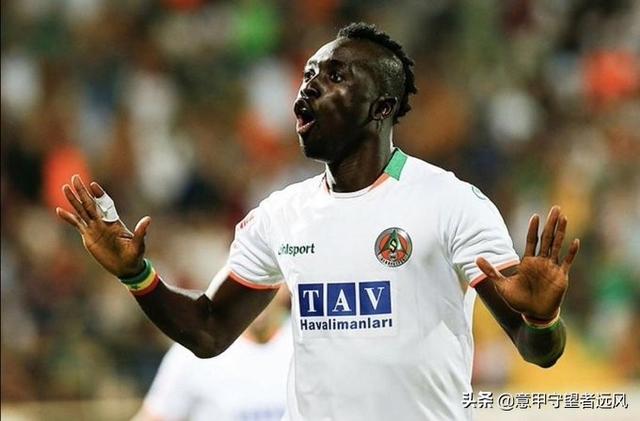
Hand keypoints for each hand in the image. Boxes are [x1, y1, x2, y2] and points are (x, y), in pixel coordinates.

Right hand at [56, 175, 151, 278]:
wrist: (125, 268)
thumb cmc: (134, 256)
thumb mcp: (138, 245)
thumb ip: (141, 232)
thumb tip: (148, 219)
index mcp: (114, 222)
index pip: (106, 204)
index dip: (100, 195)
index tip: (93, 185)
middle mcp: (103, 222)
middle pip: (90, 204)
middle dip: (83, 191)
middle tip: (75, 178)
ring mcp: (94, 229)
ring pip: (81, 211)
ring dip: (73, 200)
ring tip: (66, 188)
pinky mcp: (88, 237)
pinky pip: (76, 225)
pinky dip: (68, 218)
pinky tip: (59, 210)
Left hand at [476, 206, 579, 320]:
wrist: (533, 314)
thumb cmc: (518, 300)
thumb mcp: (501, 285)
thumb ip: (491, 271)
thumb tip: (476, 259)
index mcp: (528, 261)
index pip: (532, 240)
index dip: (533, 228)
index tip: (535, 216)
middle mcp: (541, 261)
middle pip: (547, 238)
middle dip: (551, 223)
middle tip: (555, 208)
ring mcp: (552, 267)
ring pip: (557, 245)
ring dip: (561, 232)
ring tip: (564, 218)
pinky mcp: (561, 276)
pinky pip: (567, 262)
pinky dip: (571, 252)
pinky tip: (576, 241)